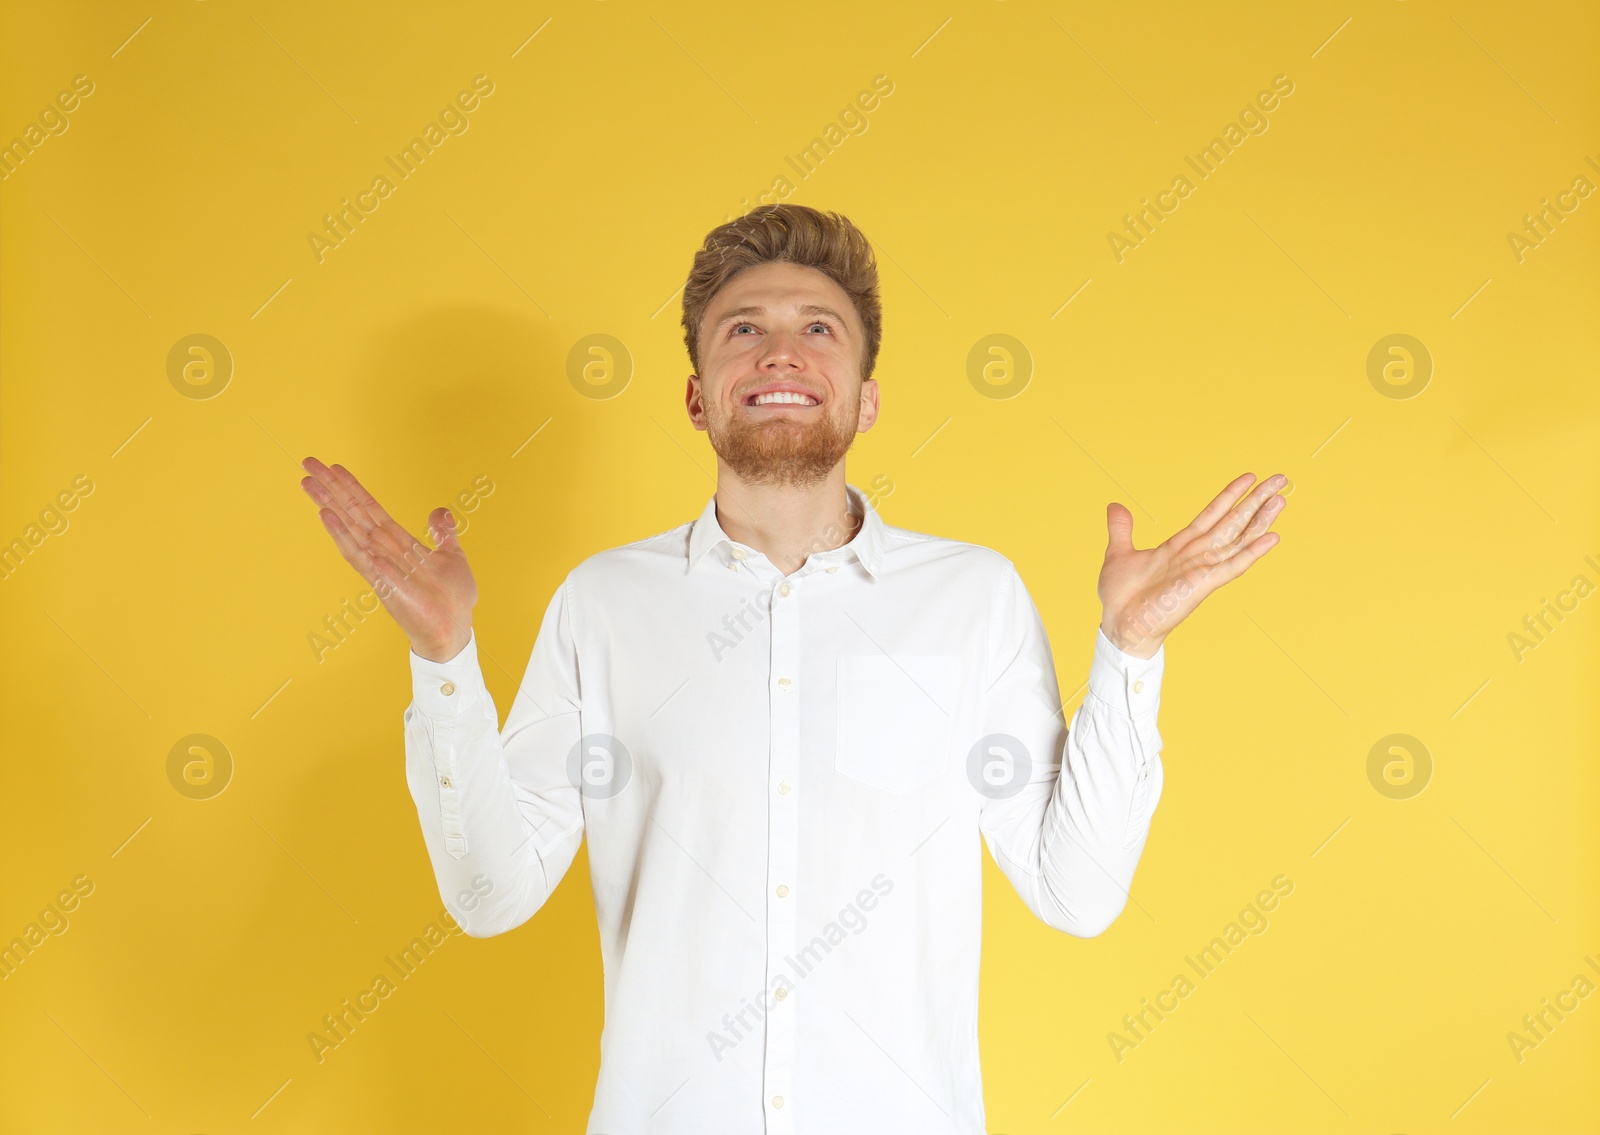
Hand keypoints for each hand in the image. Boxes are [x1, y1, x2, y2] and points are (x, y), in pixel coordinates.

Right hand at [300, 457, 476, 661]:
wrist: (455, 630)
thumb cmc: (452, 600)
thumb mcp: (452, 557)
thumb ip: (444, 534)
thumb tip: (439, 511)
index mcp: (399, 543)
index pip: (370, 509)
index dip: (353, 487)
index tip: (334, 467)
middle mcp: (384, 551)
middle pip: (354, 512)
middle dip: (332, 487)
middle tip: (308, 462)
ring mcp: (379, 565)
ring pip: (350, 528)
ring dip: (329, 503)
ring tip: (308, 481)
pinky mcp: (381, 581)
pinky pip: (357, 554)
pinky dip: (341, 535)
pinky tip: (325, 515)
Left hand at [1097, 472, 1286, 657]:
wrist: (1119, 625)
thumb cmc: (1121, 597)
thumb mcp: (1119, 553)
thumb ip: (1121, 529)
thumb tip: (1115, 507)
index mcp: (1180, 546)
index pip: (1212, 514)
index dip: (1231, 495)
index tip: (1250, 478)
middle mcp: (1196, 555)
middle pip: (1232, 521)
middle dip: (1256, 500)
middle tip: (1279, 480)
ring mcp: (1202, 569)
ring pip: (1238, 539)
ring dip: (1260, 520)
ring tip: (1280, 500)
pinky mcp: (1203, 584)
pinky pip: (1232, 565)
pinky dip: (1252, 552)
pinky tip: (1272, 538)